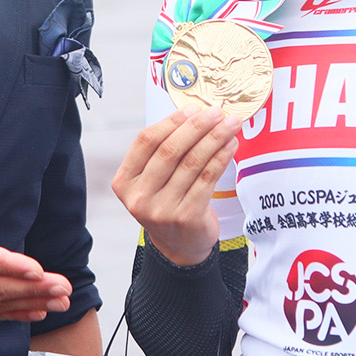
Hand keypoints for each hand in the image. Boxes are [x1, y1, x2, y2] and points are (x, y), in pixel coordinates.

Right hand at [110, 106, 239, 266]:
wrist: (179, 248)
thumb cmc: (168, 203)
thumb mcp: (152, 181)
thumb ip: (163, 151)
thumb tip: (194, 113)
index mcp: (125, 182)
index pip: (146, 141)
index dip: (171, 121)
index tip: (193, 108)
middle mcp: (139, 197)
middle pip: (170, 150)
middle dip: (197, 127)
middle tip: (216, 112)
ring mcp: (162, 209)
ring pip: (192, 163)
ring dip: (214, 139)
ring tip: (230, 124)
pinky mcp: (186, 217)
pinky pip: (207, 179)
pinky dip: (221, 158)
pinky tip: (230, 145)